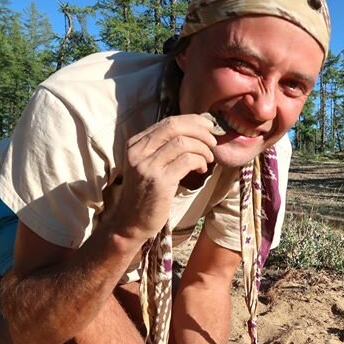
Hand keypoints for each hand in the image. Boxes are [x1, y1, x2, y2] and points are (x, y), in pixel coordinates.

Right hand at [106, 114, 216, 241]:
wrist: (130, 222)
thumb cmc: (145, 194)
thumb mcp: (147, 165)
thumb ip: (162, 148)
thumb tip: (193, 131)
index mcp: (135, 144)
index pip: (167, 122)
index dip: (192, 121)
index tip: (207, 126)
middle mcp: (138, 152)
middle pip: (174, 127)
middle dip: (199, 130)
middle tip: (213, 140)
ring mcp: (147, 166)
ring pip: (183, 143)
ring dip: (202, 148)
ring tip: (208, 159)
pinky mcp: (159, 181)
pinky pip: (187, 160)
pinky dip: (200, 161)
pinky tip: (202, 169)